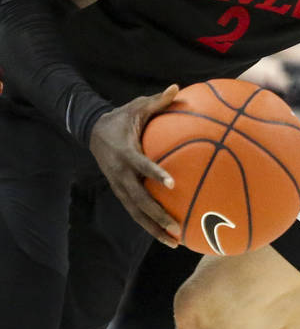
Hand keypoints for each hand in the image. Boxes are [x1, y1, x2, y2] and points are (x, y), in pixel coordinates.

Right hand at [89, 84, 181, 245]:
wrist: (93, 132)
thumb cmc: (121, 117)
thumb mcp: (137, 107)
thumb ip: (158, 101)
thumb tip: (177, 87)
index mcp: (126, 154)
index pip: (141, 166)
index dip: (155, 174)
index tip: (172, 184)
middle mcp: (121, 175)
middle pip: (139, 201)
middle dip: (158, 216)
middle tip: (178, 227)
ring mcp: (119, 187)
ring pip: (137, 213)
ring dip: (154, 228)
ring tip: (175, 241)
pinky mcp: (120, 193)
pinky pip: (135, 212)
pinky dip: (149, 224)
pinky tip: (167, 234)